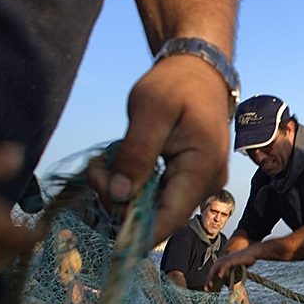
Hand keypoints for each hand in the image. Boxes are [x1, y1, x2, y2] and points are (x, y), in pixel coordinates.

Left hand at [89, 54, 229, 244]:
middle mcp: (207, 183)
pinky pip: (159, 196)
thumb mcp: (149, 110)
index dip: (136, 232)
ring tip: (104, 164)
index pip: (169, 219)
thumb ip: (134, 154)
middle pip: (158, 217)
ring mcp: (201, 183)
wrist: (199, 71)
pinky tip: (120, 166)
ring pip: (156, 208)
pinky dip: (135, 186)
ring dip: (124, 193)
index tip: (101, 224)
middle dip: (121, 202)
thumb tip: (119, 195)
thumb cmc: (177, 85)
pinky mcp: (190, 180)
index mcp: (202, 167)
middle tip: (96, 171)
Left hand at [208, 245, 258, 287]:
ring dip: (212, 277)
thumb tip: (228, 283)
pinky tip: (220, 276)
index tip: (207, 288)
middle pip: (212, 270)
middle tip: (206, 289)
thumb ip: (232, 275)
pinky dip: (221, 270)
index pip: (213, 271)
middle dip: (208, 280)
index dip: (210, 279)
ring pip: (216, 268)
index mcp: (223, 262)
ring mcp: (226, 259)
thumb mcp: (237, 269)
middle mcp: (222, 260)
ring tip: (210, 285)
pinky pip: (224, 265)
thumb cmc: (246, 260)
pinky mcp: (231, 259)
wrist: (252, 253)